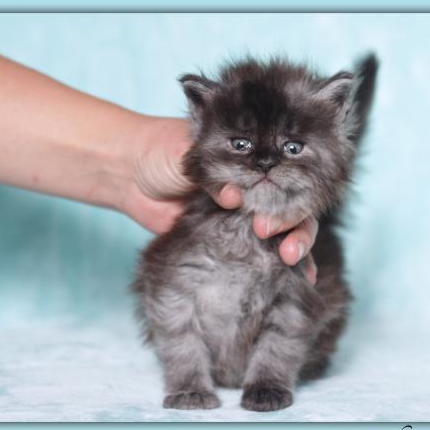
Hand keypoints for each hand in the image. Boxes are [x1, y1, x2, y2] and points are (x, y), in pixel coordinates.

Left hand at [127, 117, 317, 284]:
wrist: (128, 174)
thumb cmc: (161, 150)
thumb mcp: (189, 152)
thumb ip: (213, 173)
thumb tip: (233, 198)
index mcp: (254, 159)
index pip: (288, 177)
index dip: (294, 198)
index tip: (277, 220)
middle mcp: (257, 186)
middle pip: (293, 206)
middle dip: (296, 229)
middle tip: (286, 251)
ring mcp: (244, 213)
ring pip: (282, 231)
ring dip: (295, 248)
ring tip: (296, 266)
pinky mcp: (229, 238)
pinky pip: (258, 253)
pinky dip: (279, 268)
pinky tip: (301, 280)